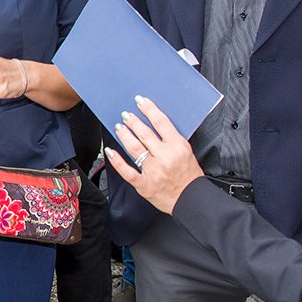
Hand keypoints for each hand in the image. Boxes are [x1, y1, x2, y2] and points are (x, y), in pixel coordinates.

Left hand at [103, 96, 204, 213]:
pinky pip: (126, 170)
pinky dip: (116, 160)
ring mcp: (153, 171)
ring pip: (134, 148)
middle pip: (145, 133)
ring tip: (119, 127)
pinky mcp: (144, 184)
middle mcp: (165, 157)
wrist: (191, 200)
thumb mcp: (187, 152)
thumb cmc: (189, 176)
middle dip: (133, 122)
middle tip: (126, 115)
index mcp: (178, 147)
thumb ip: (172, 140)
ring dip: (124, 135)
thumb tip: (156, 123)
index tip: (140, 101)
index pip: (161, 122)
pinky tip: (110, 151)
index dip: (149, 109)